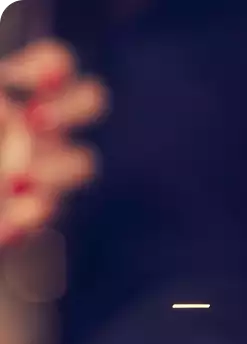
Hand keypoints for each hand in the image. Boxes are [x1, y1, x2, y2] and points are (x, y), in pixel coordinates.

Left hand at [0, 40, 105, 244]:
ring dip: (54, 170)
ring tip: (14, 182)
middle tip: (35, 120)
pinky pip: (42, 214)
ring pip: (80, 163)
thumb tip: (7, 109)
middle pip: (90, 100)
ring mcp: (45, 168)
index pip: (57, 65)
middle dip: (72, 107)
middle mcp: (44, 126)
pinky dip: (25, 220)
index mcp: (22, 93)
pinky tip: (7, 226)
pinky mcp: (31, 212)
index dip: (52, 67)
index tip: (33, 80)